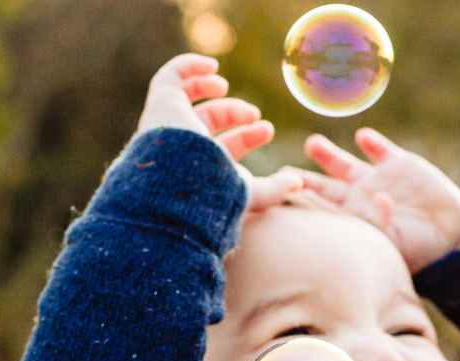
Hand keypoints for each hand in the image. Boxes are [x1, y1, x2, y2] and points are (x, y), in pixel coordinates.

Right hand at [136, 54, 301, 211]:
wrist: (181, 183)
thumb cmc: (213, 195)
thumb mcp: (249, 195)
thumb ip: (274, 190)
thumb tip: (298, 182)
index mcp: (199, 168)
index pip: (223, 147)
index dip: (247, 137)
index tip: (268, 130)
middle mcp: (181, 146)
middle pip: (207, 121)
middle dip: (233, 113)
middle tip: (254, 114)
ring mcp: (168, 124)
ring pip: (186, 99)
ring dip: (206, 87)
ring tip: (223, 85)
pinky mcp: (161, 103)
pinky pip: (170, 78)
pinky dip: (189, 67)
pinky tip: (212, 65)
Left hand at [296, 128, 459, 272]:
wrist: (454, 234)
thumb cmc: (421, 248)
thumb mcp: (396, 242)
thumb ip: (384, 221)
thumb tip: (379, 199)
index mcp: (353, 219)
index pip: (320, 210)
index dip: (301, 202)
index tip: (281, 196)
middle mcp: (359, 198)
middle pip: (323, 186)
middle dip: (303, 179)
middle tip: (282, 173)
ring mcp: (377, 179)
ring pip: (344, 164)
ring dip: (327, 154)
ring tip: (312, 144)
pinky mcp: (399, 163)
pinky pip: (380, 149)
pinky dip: (372, 143)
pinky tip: (364, 137)